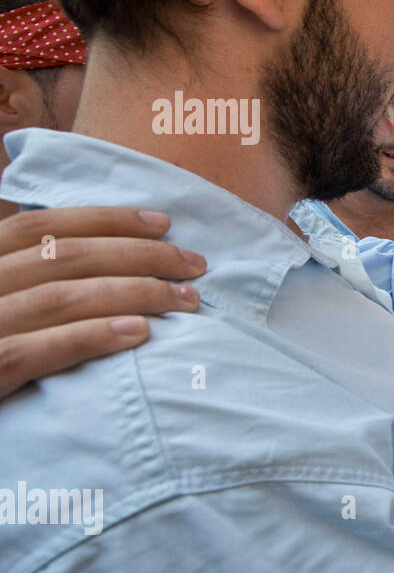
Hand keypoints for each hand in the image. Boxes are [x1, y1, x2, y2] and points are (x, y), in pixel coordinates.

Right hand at [0, 207, 205, 398]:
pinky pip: (33, 352)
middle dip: (137, 255)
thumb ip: (25, 279)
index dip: (104, 220)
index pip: (37, 228)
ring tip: (185, 300)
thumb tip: (95, 253)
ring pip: (58, 297)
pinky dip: (89, 337)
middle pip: (60, 257)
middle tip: (195, 265)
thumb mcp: (4, 305)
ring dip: (133, 293)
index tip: (164, 224)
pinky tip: (138, 333)